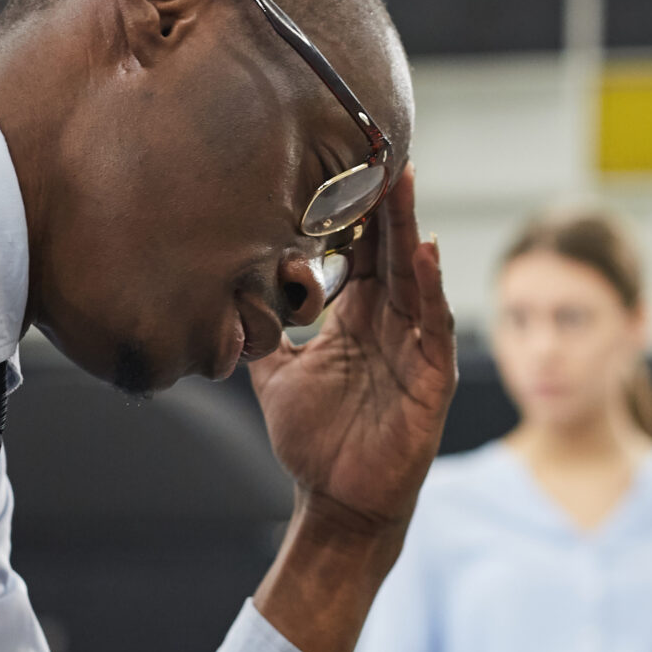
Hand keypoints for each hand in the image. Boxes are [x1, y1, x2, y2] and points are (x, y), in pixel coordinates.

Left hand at [246, 170, 456, 651]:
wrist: (335, 502)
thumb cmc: (314, 441)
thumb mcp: (274, 376)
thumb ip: (257, 335)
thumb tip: (216, 300)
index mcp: (357, 318)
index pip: (362, 251)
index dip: (355, 211)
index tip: (342, 161)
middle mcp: (390, 324)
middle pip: (391, 249)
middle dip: (387, 202)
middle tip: (380, 149)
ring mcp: (415, 348)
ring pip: (415, 276)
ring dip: (409, 229)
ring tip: (402, 184)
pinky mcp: (432, 377)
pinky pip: (435, 324)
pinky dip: (430, 287)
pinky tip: (423, 251)